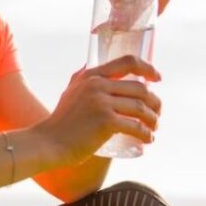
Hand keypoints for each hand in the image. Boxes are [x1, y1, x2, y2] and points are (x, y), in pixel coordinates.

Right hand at [36, 55, 162, 166]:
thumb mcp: (70, 92)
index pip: (128, 62)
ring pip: (141, 108)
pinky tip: (148, 140)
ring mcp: (101, 103)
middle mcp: (97, 85)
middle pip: (140, 89)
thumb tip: (95, 68)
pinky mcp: (106, 122)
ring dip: (153, 119)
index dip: (148, 68)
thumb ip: (82, 79)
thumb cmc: (61, 122)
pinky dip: (146, 134)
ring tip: (153, 129)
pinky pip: (136, 126)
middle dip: (155, 103)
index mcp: (90, 75)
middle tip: (156, 114)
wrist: (48, 142)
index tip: (157, 78)